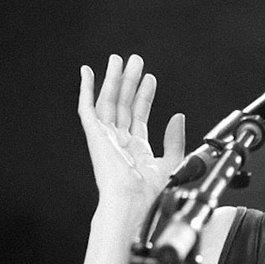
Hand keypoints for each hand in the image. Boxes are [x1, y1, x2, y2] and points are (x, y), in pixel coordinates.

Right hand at [76, 54, 186, 226]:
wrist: (133, 203)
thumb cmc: (149, 195)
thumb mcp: (172, 162)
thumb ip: (174, 139)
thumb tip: (178, 116)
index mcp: (136, 150)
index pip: (138, 115)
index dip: (144, 95)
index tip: (150, 78)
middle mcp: (119, 142)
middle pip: (123, 104)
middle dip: (129, 81)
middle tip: (135, 60)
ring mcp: (105, 138)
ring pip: (108, 101)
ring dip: (113, 79)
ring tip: (119, 60)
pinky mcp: (94, 136)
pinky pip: (87, 108)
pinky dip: (85, 89)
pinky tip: (87, 73)